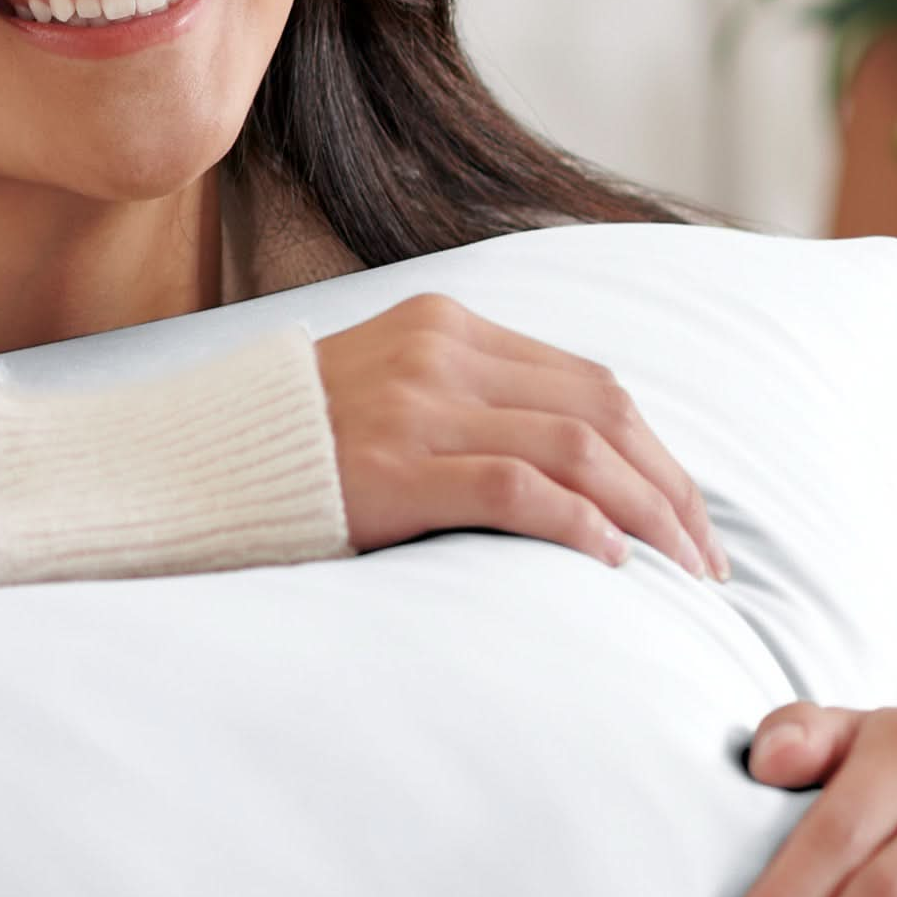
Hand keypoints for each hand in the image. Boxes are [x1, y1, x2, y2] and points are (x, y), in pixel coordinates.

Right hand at [312, 293, 729, 579]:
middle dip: (669, 487)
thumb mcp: (387, 391)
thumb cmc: (295, 447)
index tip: (687, 514)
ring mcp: (416, 406)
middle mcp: (440, 352)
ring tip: (679, 571)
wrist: (190, 462)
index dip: (656, 451)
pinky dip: (578, 524)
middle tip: (706, 559)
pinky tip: (609, 562)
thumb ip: (468, 402)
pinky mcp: (394, 466)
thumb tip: (571, 461)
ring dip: (645, 513)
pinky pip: (517, 487)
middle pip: (602, 411)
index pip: (590, 380)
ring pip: (576, 446)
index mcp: (447, 325)